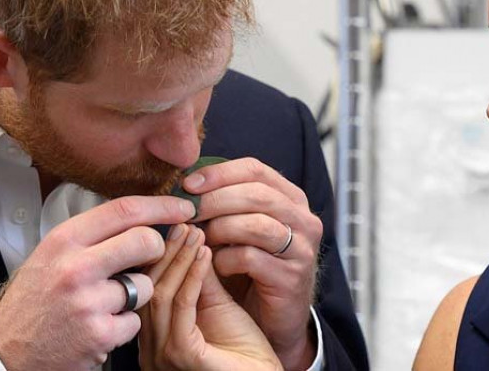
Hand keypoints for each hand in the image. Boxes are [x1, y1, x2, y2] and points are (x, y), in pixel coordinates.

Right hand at [0, 196, 195, 369]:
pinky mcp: (100, 333)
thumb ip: (93, 236)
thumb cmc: (35, 300)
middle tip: (147, 260)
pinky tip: (100, 326)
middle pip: (146, 241)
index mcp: (64, 240)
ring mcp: (89, 302)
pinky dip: (124, 326)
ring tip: (106, 303)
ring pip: (146, 285)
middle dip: (157, 250)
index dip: (162, 206)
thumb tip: (143, 218)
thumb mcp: (52, 255)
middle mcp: (75, 267)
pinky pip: (136, 321)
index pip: (125, 210)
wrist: (6, 351)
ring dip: (135, 296)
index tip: (183, 208)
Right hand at [139, 223, 281, 370]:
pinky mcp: (181, 355)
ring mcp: (161, 354)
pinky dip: (192, 277)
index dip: (159, 253)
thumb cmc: (244, 352)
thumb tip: (192, 237)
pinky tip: (204, 255)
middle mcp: (149, 347)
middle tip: (183, 221)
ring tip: (196, 231)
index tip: (177, 223)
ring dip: (179, 259)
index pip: (144, 287)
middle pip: (146, 289)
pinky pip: (181, 308)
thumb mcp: (217, 306)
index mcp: (153, 336)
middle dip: (166, 251)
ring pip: (160, 295)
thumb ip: (201, 279)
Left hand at [181, 158, 323, 368]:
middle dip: (214, 199)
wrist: (274, 319)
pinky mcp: (292, 276)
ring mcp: (301, 248)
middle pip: (256, 193)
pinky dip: (224, 260)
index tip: (188, 184)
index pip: (255, 169)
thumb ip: (224, 205)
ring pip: (255, 224)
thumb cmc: (251, 269)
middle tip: (186, 212)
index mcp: (291, 198)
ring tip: (201, 241)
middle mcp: (303, 219)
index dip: (219, 173)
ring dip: (219, 230)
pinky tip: (215, 266)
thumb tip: (185, 186)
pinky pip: (250, 258)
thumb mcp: (240, 229)